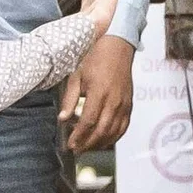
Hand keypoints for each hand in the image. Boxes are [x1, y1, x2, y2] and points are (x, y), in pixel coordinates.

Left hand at [61, 0, 135, 154]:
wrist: (117, 42)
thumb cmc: (94, 55)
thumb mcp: (76, 74)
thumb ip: (69, 98)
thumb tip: (63, 119)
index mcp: (99, 91)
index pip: (88, 122)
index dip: (78, 137)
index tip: (69, 145)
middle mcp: (114, 99)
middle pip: (101, 130)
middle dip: (87, 144)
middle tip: (76, 150)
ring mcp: (124, 102)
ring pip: (114, 131)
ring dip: (99, 143)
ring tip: (86, 147)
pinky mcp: (130, 102)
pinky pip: (124, 125)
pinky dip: (114, 136)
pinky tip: (104, 140)